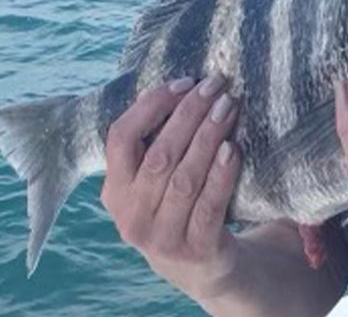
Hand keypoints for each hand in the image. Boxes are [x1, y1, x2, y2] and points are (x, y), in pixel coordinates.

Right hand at [101, 75, 241, 302]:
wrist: (201, 264)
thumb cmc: (178, 202)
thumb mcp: (153, 179)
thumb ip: (158, 140)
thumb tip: (187, 82)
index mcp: (115, 190)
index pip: (120, 138)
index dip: (152, 105)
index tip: (185, 82)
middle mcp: (130, 216)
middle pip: (159, 155)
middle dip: (189, 114)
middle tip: (216, 86)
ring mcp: (161, 237)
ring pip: (184, 178)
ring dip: (208, 137)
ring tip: (228, 106)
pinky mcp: (195, 250)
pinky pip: (209, 207)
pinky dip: (221, 175)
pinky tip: (232, 148)